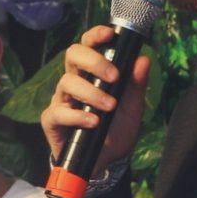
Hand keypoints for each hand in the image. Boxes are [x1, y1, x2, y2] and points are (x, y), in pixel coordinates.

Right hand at [38, 26, 153, 177]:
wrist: (104, 163)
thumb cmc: (115, 131)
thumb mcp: (132, 109)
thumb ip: (136, 85)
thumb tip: (144, 59)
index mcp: (91, 74)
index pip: (88, 45)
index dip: (95, 35)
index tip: (109, 34)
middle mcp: (74, 82)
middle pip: (72, 55)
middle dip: (94, 61)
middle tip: (113, 77)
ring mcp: (61, 100)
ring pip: (67, 82)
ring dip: (91, 93)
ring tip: (109, 107)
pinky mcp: (52, 120)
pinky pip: (58, 112)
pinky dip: (77, 116)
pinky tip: (92, 122)